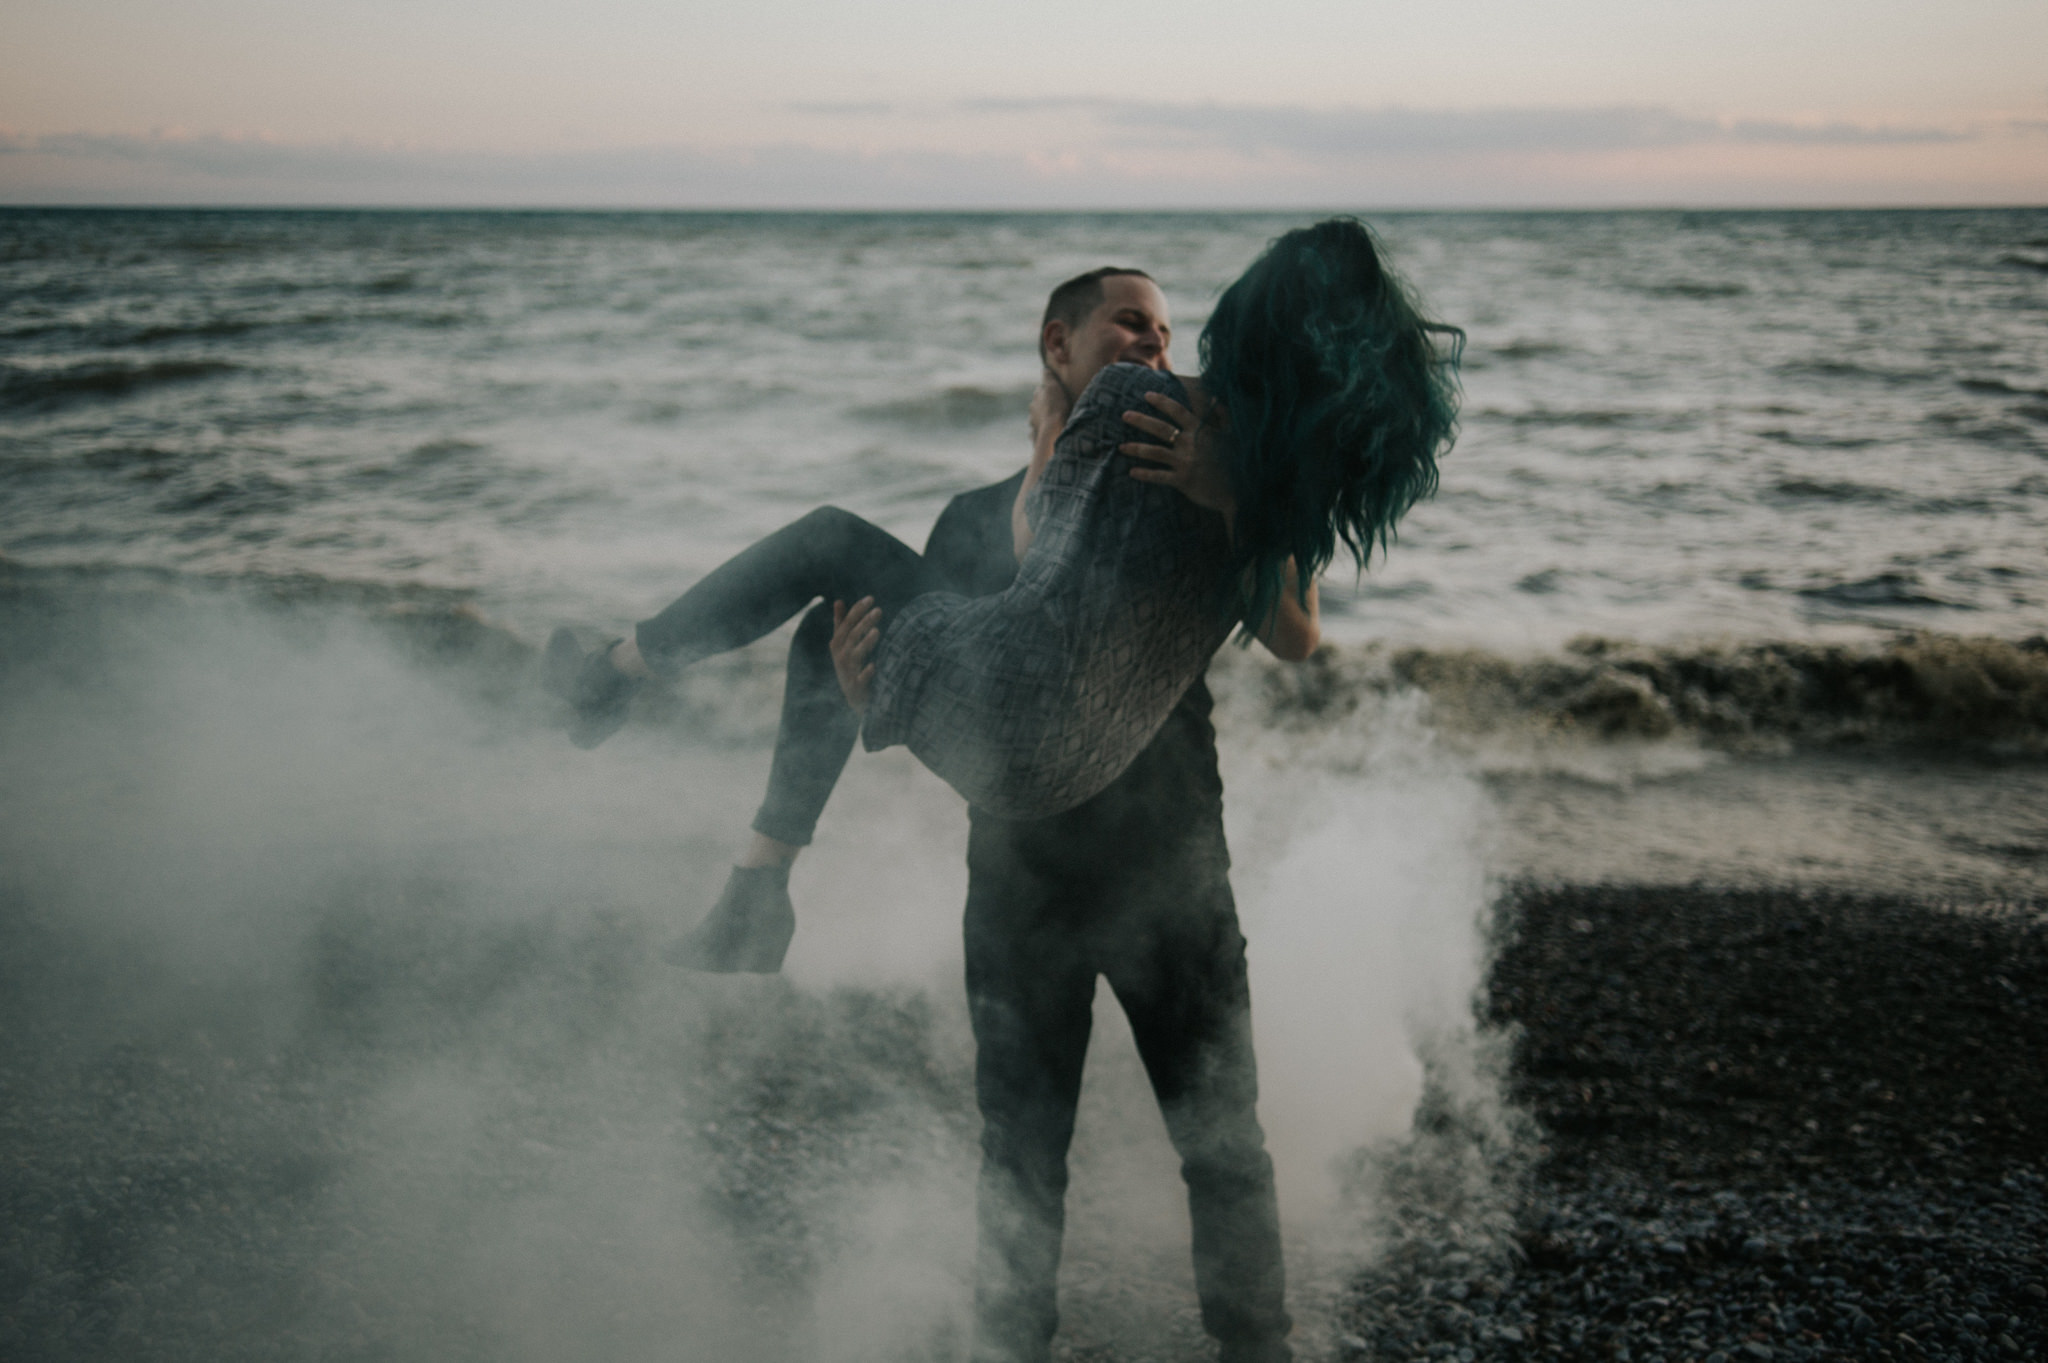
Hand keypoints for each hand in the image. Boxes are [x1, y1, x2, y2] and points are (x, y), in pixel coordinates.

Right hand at [830, 597, 881, 713]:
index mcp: (838, 644)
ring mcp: (847, 672)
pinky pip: (860, 680)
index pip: (846, 624)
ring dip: (865, 643)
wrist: (855, 698)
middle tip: (878, 610)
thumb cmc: (850, 666)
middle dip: (864, 623)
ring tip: (877, 631)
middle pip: (852, 637)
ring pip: (855, 655)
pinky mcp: (856, 688)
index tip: (871, 599)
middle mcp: (840, 657)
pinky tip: (874, 666)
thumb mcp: (843, 645)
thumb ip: (841, 623)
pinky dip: (866, 673)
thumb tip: (838, 601)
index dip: (857, 611)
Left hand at [1028, 371, 1071, 445]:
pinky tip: (1044, 434)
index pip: (1040, 391)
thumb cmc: (1055, 407)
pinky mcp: (1035, 435)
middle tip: (1053, 408)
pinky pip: (1035, 434)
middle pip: (1037, 406)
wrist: (1052, 430)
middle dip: (1043, 406)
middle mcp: (1032, 409)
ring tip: (1050, 422)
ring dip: (1041, 419)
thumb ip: (1048, 378)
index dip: (1046, 391)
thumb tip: (1044, 369)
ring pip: (1035, 419)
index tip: (1052, 393)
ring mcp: (1033, 423)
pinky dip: (1038, 433)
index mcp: (1037, 397)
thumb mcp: (1053, 387)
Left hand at [1120, 391, 1235, 522]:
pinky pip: (1159, 476)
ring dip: (1136, 448)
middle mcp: (1191, 444)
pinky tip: (1132, 472)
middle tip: (1124, 415)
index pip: (1178, 411)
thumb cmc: (1236, 460)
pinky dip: (1145, 474)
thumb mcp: (1232, 435)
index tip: (1146, 395)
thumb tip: (1214, 398)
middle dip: (1140, 420)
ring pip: (1154, 453)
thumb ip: (1222, 416)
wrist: (1240, 490)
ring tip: (1121, 447)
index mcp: (1201, 431)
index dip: (1161, 402)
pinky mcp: (1183, 481)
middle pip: (1160, 429)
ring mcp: (1185, 462)